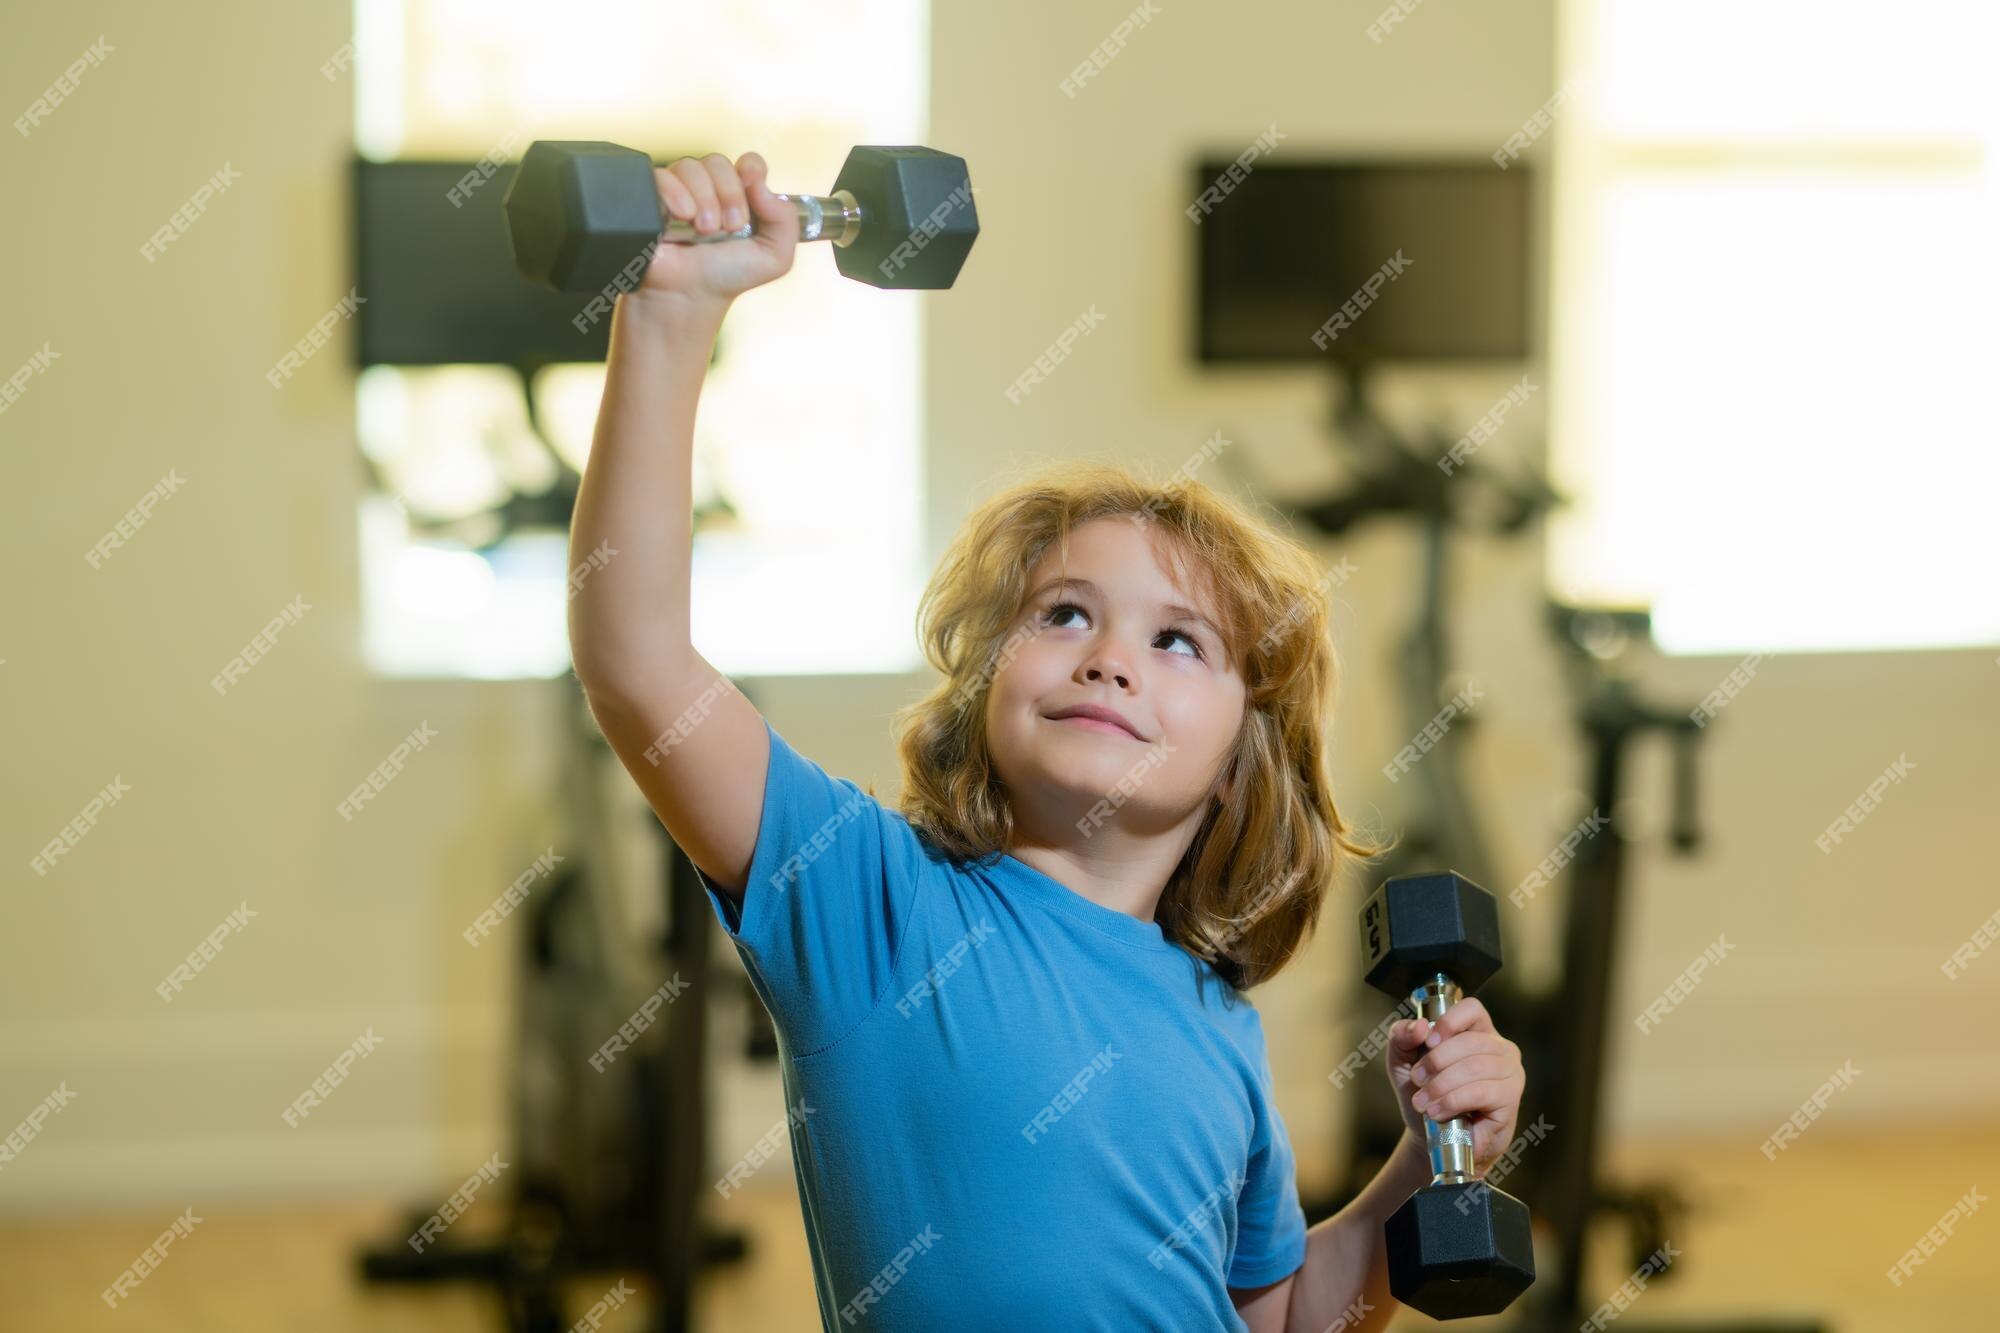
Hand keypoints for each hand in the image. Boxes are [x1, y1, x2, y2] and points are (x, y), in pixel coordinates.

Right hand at [633, 151, 798, 306]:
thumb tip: (762, 184)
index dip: (751, 169)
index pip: (748, 163)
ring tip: (703, 230)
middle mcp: (710, 190)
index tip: (751, 185)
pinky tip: (682, 217)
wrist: (689, 297)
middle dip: (728, 192)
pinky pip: (662, 175)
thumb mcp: (775, 257)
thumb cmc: (726, 277)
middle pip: (718, 162)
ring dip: (703, 198)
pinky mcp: (652, 197)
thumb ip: (786, 221)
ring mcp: (680, 192)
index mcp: (740, 197)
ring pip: (690, 166)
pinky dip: (675, 193)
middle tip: (729, 226)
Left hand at [1384, 998, 1523, 1170]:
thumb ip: (1402, 1037)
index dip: (1450, 1021)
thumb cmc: (1425, 1094)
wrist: (1437, 1140)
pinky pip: (1481, 1092)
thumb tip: (1420, 1026)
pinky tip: (1437, 1112)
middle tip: (1417, 1080)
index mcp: (1477, 1031)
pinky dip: (1453, 1101)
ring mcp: (1510, 1073)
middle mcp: (1500, 1049)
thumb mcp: (1403, 1062)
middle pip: (1471, 1041)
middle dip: (1436, 1061)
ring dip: (1441, 1085)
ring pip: (1476, 1067)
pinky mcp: (1511, 1099)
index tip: (1428, 1041)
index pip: (1472, 1009)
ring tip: (1423, 1102)